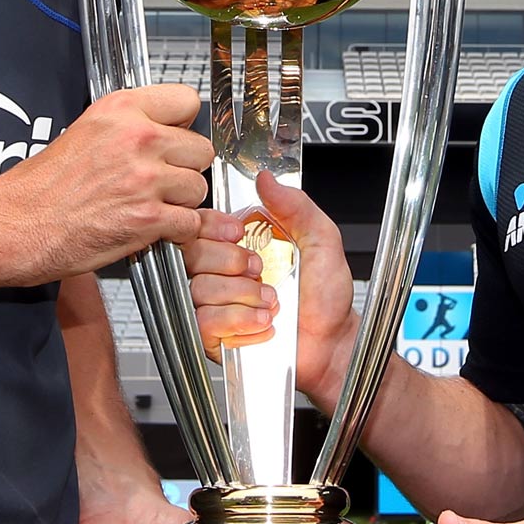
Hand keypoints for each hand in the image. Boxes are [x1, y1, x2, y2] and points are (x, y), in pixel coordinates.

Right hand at [0, 85, 211, 283]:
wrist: (16, 225)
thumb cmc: (41, 187)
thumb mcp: (84, 131)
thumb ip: (128, 125)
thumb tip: (166, 128)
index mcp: (120, 110)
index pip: (187, 100)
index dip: (183, 124)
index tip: (174, 136)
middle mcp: (136, 138)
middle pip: (200, 148)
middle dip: (185, 168)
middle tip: (161, 179)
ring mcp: (145, 178)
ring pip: (198, 187)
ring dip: (182, 201)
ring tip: (151, 204)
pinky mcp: (148, 218)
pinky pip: (190, 223)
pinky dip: (177, 232)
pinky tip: (152, 228)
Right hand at [183, 172, 360, 405]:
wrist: (332, 344)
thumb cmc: (326, 298)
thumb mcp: (321, 240)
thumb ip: (296, 206)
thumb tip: (267, 179)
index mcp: (241, 245)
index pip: (202, 224)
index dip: (214, 226)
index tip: (238, 232)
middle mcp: (223, 273)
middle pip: (192, 253)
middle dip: (232, 261)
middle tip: (261, 271)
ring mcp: (216, 305)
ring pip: (200, 288)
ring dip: (242, 295)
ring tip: (271, 302)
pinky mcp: (214, 338)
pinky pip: (205, 321)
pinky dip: (238, 320)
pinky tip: (263, 322)